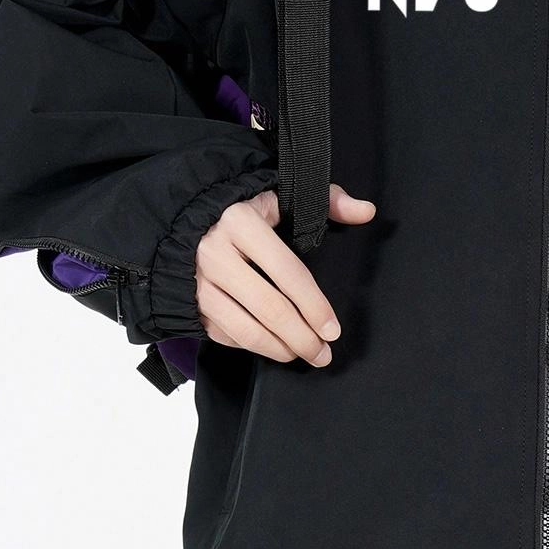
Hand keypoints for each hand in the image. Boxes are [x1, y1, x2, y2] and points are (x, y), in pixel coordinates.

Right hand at [194, 183, 376, 367]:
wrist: (182, 217)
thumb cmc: (241, 207)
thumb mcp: (279, 193)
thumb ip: (326, 200)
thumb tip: (366, 211)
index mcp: (241, 222)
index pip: (288, 271)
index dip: (314, 304)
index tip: (332, 328)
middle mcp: (215, 253)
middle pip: (269, 308)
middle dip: (302, 337)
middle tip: (323, 353)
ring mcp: (198, 282)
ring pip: (245, 329)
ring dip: (278, 349)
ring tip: (302, 355)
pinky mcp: (189, 301)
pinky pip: (224, 334)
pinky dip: (251, 345)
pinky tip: (272, 346)